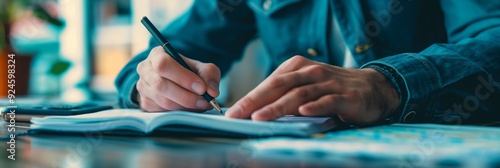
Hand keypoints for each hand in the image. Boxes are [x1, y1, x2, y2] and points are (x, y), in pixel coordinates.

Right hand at [135, 46, 220, 111]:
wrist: (177, 81)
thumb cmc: (189, 71)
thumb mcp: (202, 68)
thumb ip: (209, 75)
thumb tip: (212, 92)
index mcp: (157, 55)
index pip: (164, 65)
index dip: (183, 78)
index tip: (201, 88)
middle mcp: (145, 70)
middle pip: (161, 85)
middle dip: (186, 96)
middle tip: (205, 101)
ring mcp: (143, 87)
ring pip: (163, 101)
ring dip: (185, 106)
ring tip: (201, 105)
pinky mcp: (145, 103)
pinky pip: (162, 112)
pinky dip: (179, 112)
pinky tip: (190, 108)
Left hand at [225, 56, 399, 124]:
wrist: (372, 88)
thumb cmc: (331, 90)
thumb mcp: (305, 87)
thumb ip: (283, 95)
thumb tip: (253, 110)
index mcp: (296, 67)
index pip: (269, 83)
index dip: (249, 97)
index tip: (232, 112)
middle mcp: (310, 72)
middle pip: (279, 86)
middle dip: (255, 101)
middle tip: (237, 115)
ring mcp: (328, 83)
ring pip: (299, 94)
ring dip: (278, 106)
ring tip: (260, 117)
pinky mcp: (345, 96)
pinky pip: (328, 101)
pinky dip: (315, 107)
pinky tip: (303, 112)